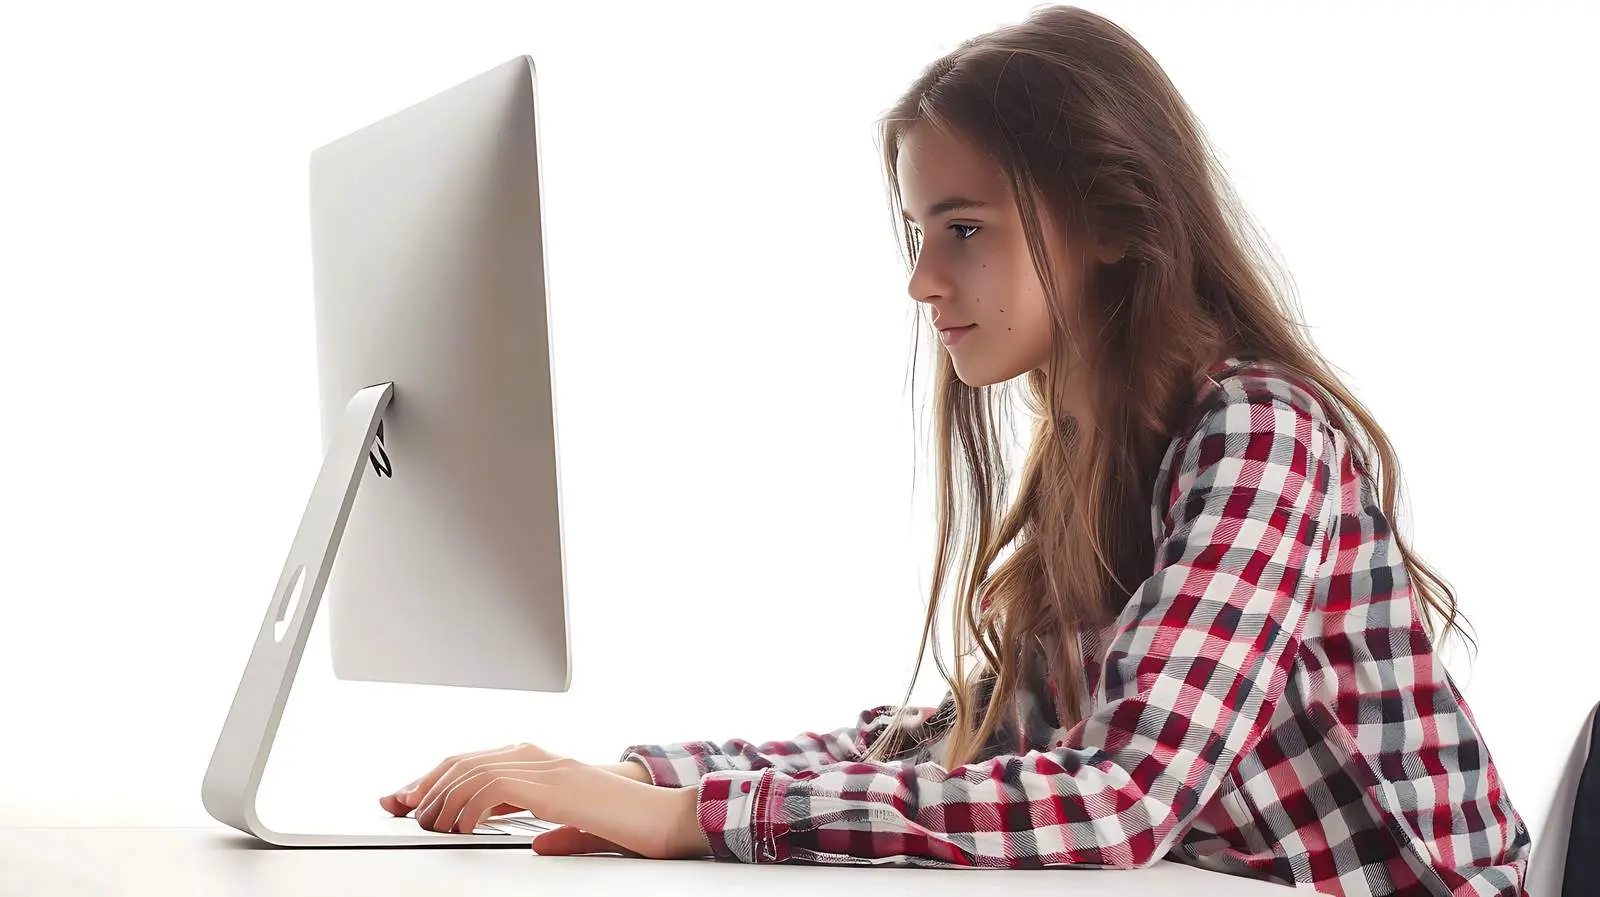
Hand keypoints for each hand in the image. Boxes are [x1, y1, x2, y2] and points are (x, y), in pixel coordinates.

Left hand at [379, 745, 705, 857]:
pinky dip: (470, 806)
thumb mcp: (583, 828)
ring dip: (443, 797)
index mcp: (544, 764)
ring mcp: (547, 768)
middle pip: (465, 760)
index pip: (476, 761)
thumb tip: (538, 843)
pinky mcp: (553, 786)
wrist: (667, 820)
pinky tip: (463, 826)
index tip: (406, 798)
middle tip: (400, 807)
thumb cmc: (631, 826)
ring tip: (431, 823)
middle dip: (425, 783)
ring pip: (473, 769)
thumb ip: (558, 830)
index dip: (435, 778)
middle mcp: (541, 757)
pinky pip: (496, 787)